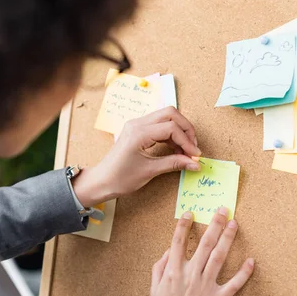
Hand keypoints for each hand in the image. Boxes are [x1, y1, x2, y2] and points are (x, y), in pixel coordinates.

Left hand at [73, 107, 200, 206]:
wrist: (102, 181)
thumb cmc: (120, 178)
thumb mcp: (150, 171)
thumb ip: (174, 163)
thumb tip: (195, 163)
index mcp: (139, 132)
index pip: (172, 128)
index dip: (187, 141)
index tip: (195, 156)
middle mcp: (137, 123)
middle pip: (171, 114)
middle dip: (186, 129)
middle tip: (193, 147)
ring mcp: (136, 124)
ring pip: (165, 117)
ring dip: (179, 130)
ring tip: (185, 150)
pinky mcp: (136, 129)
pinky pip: (158, 124)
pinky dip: (170, 133)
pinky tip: (175, 148)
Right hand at [141, 208, 253, 295]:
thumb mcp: (153, 291)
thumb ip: (159, 268)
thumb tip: (168, 252)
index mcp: (172, 272)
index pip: (178, 242)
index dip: (184, 225)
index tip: (190, 213)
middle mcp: (190, 276)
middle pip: (204, 244)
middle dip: (214, 224)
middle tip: (222, 210)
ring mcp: (205, 288)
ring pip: (219, 257)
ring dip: (228, 238)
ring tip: (234, 224)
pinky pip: (233, 284)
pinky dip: (244, 273)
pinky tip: (251, 261)